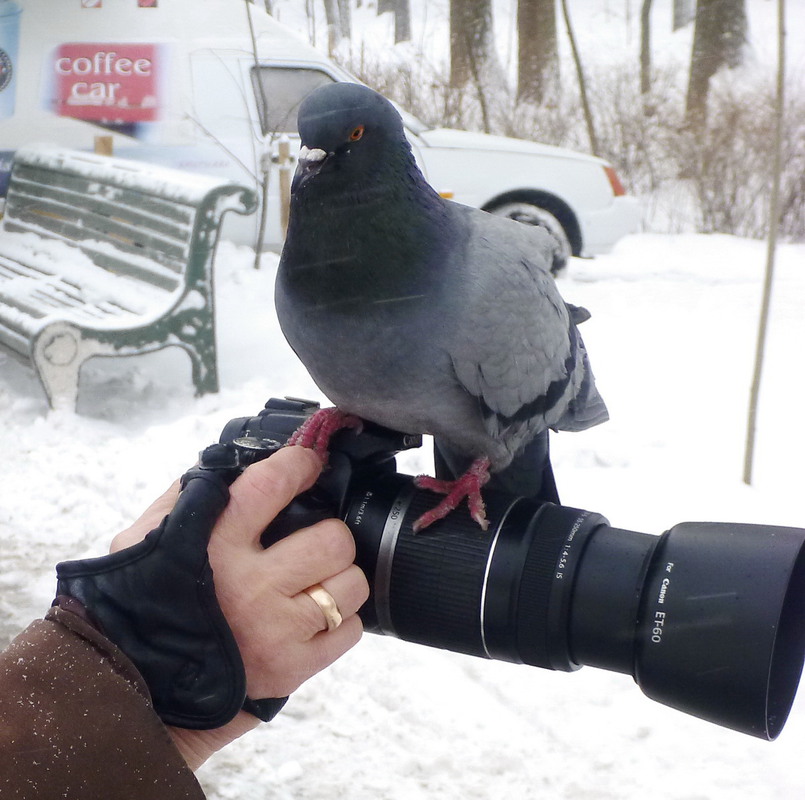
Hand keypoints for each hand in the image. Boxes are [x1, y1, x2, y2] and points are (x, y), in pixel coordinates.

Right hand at [111, 446, 368, 769]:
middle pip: (332, 539)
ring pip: (350, 584)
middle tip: (314, 542)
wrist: (132, 684)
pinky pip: (349, 631)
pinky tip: (313, 619)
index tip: (310, 463)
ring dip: (340, 579)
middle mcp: (250, 586)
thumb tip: (228, 463)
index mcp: (214, 545)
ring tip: (316, 583)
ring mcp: (274, 631)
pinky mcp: (290, 669)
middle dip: (330, 535)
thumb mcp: (145, 539)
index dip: (300, 465)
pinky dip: (340, 621)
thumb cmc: (143, 601)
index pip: (273, 484)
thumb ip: (185, 498)